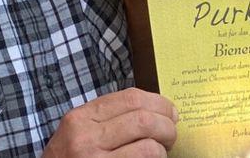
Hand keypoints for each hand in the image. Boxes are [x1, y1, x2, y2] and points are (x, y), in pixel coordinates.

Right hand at [41, 87, 177, 157]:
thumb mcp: (77, 134)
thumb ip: (106, 120)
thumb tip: (153, 110)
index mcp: (80, 118)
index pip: (129, 97)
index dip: (158, 102)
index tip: (169, 111)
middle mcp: (85, 136)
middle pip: (143, 117)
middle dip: (167, 124)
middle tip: (171, 134)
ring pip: (149, 143)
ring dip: (164, 147)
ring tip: (162, 151)